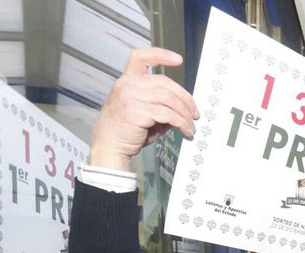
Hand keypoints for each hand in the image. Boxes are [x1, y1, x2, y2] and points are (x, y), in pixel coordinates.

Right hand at [90, 48, 198, 171]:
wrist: (110, 145)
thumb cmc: (126, 129)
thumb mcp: (143, 110)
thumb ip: (159, 102)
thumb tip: (184, 106)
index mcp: (127, 80)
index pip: (141, 57)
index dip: (160, 55)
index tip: (178, 60)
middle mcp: (128, 85)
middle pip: (165, 82)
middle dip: (185, 98)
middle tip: (194, 112)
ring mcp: (131, 97)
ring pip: (169, 99)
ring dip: (185, 113)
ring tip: (190, 124)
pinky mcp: (137, 112)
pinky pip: (168, 114)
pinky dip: (181, 122)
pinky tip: (185, 129)